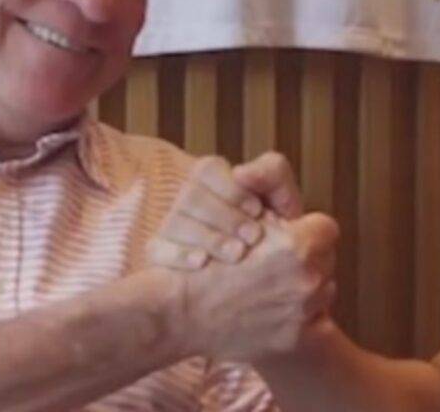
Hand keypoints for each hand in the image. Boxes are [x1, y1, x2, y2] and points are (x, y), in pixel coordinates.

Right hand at [146, 152, 302, 268]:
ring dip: (210, 238)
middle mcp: (187, 196)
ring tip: (238, 254)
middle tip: (254, 237)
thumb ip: (271, 174)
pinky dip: (179, 255)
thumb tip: (241, 172)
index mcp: (212, 175)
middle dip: (226, 218)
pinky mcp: (160, 251)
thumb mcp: (282, 197)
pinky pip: (157, 249)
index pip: (208, 171)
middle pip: (191, 197)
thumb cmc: (274, 226)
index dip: (233, 191)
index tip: (257, 211)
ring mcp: (171, 224)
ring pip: (176, 222)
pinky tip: (202, 263)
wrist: (270, 268)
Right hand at [171, 211, 339, 361]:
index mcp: (299, 246)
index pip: (326, 228)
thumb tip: (299, 214)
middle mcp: (308, 279)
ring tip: (275, 285)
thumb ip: (278, 206)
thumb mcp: (244, 217)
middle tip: (281, 261)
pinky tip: (274, 308)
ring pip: (323, 289)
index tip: (293, 235)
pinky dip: (300, 315)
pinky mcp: (295, 337)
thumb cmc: (209, 260)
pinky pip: (314, 320)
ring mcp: (303, 311)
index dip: (308, 229)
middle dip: (309, 257)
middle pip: (326, 259)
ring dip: (307, 285)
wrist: (183, 312)